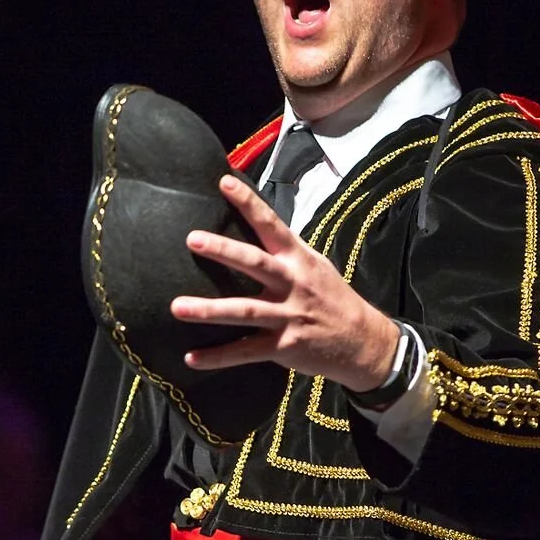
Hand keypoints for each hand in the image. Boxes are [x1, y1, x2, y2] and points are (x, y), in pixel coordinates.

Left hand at [172, 173, 400, 394]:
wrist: (362, 342)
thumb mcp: (315, 266)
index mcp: (298, 259)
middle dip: (223, 251)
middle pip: (254, 264)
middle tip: (192, 239)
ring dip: (209, 310)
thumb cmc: (331, 298)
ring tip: (176, 307)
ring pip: (243, 311)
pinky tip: (191, 357)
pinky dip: (218, 356)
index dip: (248, 203)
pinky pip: (245, 352)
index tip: (224, 182)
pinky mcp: (284, 346)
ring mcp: (287, 316)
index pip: (271, 224)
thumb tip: (253, 227)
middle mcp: (292, 283)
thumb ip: (285, 251)